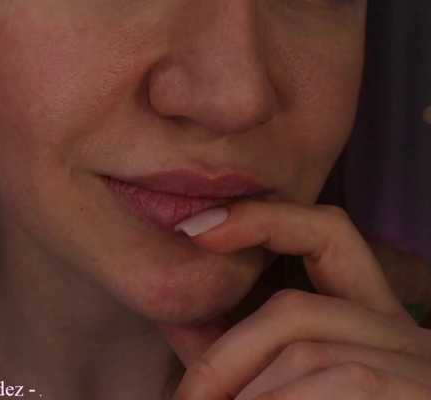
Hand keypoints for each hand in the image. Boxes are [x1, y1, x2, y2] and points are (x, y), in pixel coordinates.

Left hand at [157, 201, 430, 398]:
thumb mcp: (299, 388)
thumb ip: (256, 374)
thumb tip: (193, 384)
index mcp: (371, 323)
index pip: (328, 236)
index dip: (264, 219)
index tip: (198, 231)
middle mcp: (403, 334)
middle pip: (294, 309)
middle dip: (223, 358)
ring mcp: (421, 366)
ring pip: (308, 354)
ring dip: (248, 395)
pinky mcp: (423, 392)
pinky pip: (344, 385)